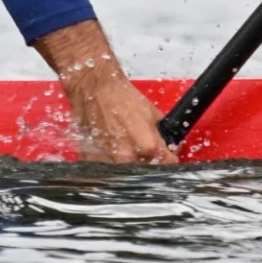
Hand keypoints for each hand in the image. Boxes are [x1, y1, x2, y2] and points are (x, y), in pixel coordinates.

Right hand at [63, 65, 177, 163]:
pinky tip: (110, 151)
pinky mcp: (92, 159)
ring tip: (124, 150)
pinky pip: (105, 170)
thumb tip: (168, 145)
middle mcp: (128, 157)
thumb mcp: (151, 112)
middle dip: (148, 164)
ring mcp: (109, 160)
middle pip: (145, 171)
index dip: (169, 160)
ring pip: (124, 174)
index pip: (167, 164)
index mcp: (147, 145)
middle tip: (144, 152)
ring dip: (128, 166)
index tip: (168, 157)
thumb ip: (161, 134)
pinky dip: (109, 165)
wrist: (94, 88)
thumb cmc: (121, 96)